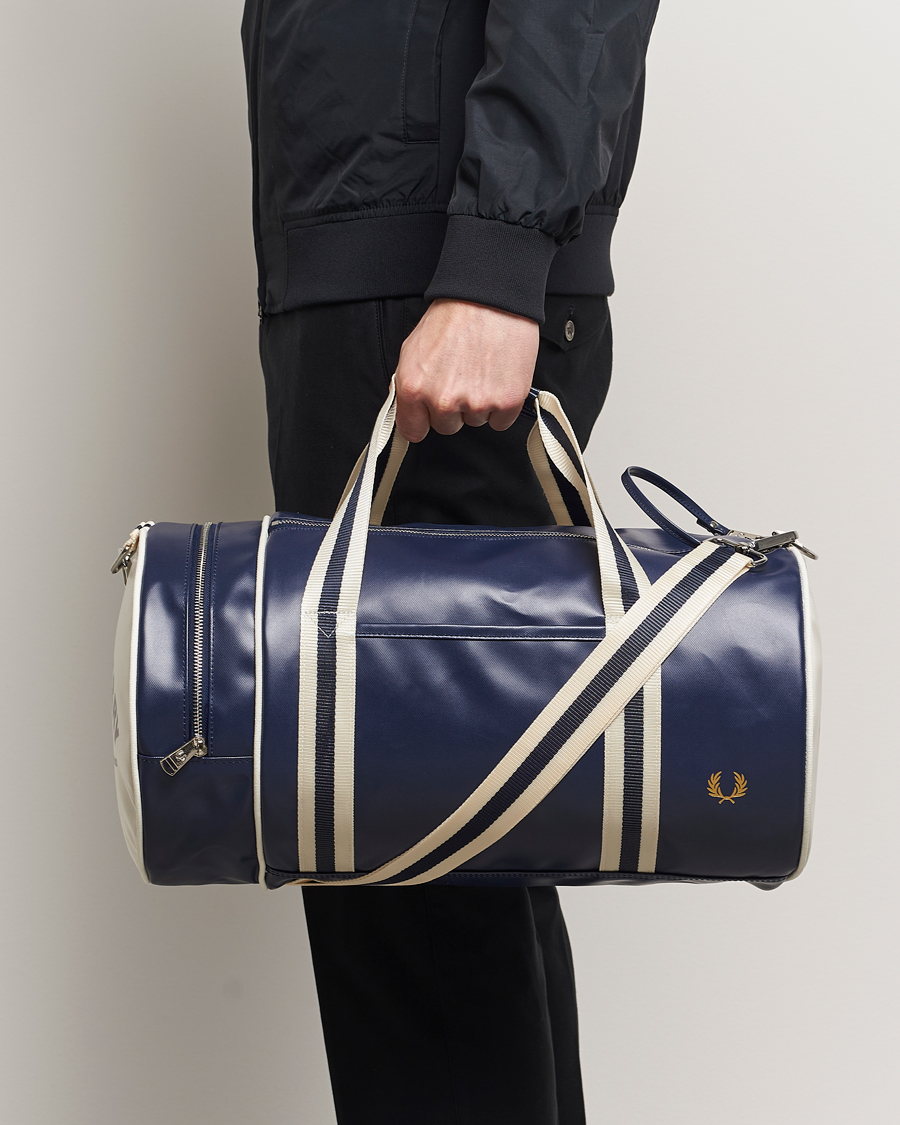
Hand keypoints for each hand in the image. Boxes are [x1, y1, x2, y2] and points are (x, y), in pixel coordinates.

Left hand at [394, 299, 539, 442]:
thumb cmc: (454, 316)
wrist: (491, 296)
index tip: (430, 413)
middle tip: (463, 376)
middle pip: (447, 427)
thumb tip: (410, 409)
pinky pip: (500, 421)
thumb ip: (409, 384)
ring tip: (482, 369)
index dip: (423, 420)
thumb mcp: (413, 348)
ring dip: (479, 403)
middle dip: (454, 408)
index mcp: (414, 388)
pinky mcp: (506, 403)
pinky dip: (502, 405)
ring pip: (475, 422)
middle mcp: (443, 400)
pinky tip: (498, 378)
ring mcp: (476, 404)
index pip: (412, 431)